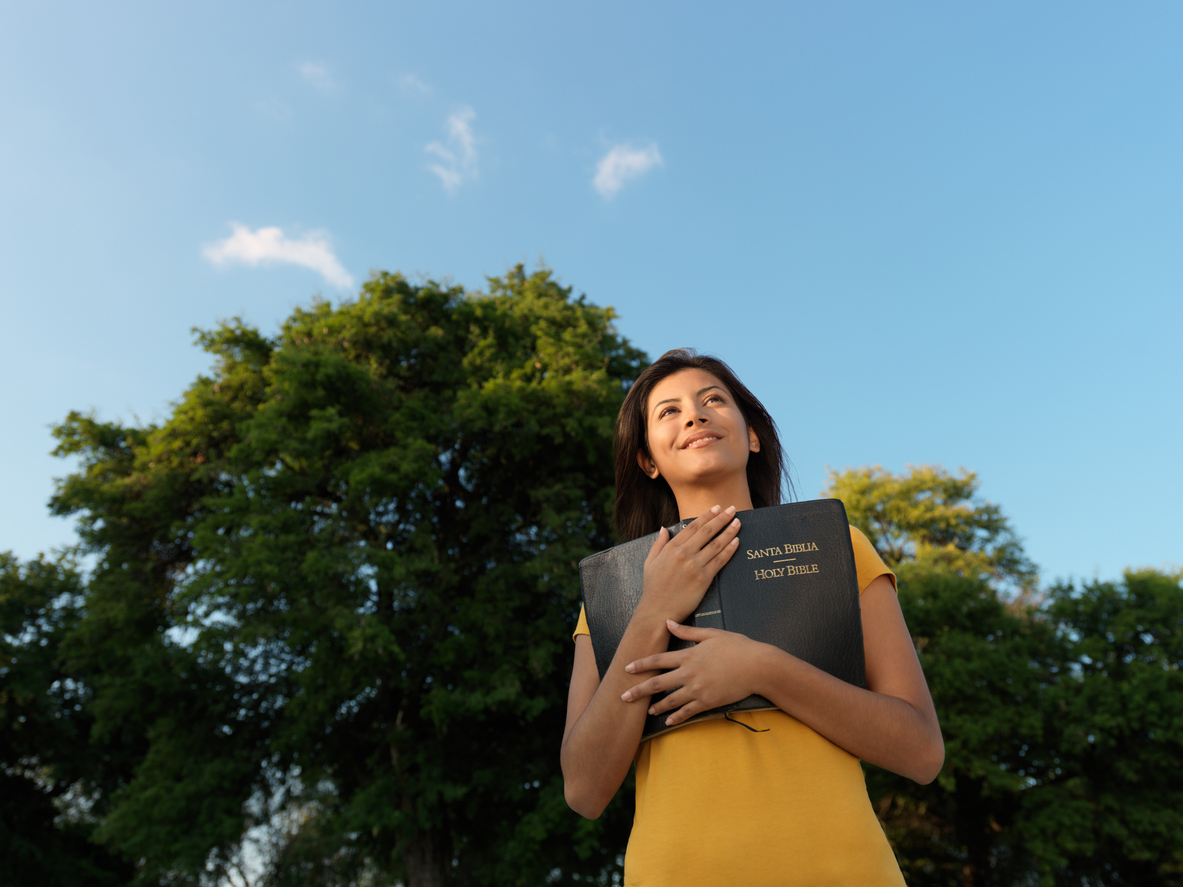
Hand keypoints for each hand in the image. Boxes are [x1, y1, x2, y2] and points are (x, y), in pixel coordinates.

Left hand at [620, 620, 767, 726]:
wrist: (757, 666)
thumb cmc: (737, 647)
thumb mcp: (711, 634)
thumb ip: (688, 631)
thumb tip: (668, 622)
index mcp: (689, 655)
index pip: (658, 660)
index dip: (641, 664)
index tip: (627, 668)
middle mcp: (689, 673)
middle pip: (658, 683)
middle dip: (639, 690)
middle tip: (624, 697)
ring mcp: (698, 689)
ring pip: (671, 700)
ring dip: (656, 706)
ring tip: (646, 710)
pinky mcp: (708, 701)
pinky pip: (688, 711)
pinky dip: (676, 717)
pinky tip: (668, 721)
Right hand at [639, 505, 741, 622]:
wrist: (658, 611)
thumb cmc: (653, 589)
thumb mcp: (649, 562)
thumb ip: (658, 544)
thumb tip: (663, 528)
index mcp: (671, 548)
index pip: (693, 526)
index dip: (707, 515)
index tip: (717, 508)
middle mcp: (684, 553)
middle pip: (707, 531)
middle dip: (722, 518)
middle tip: (732, 510)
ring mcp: (695, 565)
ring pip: (716, 544)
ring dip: (729, 531)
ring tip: (738, 523)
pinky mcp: (704, 578)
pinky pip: (720, 560)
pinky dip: (730, 550)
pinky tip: (736, 542)